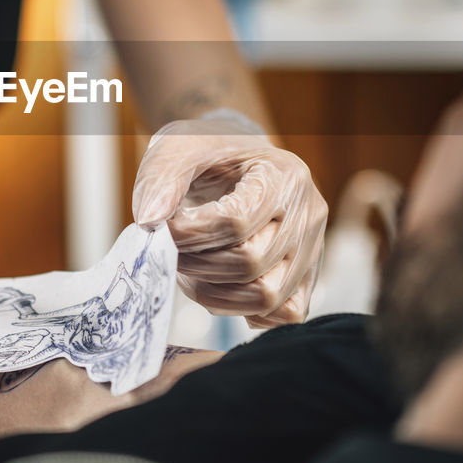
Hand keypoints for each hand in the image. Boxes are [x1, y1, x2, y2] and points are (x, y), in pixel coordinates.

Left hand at [132, 111, 326, 326]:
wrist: (238, 158)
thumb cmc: (211, 153)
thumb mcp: (179, 149)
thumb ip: (161, 180)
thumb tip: (149, 221)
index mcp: (283, 174)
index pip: (236, 221)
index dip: (189, 234)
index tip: (162, 229)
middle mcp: (308, 213)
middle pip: (251, 262)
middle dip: (198, 265)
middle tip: (172, 253)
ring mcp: (312, 248)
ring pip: (267, 296)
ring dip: (216, 294)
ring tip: (192, 271)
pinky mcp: (307, 276)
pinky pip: (285, 313)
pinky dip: (248, 310)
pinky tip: (221, 287)